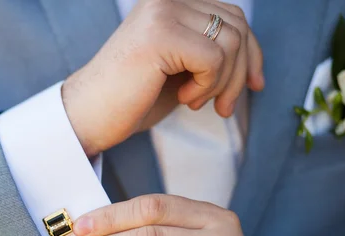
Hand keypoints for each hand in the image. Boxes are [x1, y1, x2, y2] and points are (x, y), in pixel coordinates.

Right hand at [63, 0, 264, 156]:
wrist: (88, 114)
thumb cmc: (132, 97)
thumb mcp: (179, 68)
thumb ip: (208, 51)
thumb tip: (253, 60)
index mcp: (170, 2)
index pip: (232, 16)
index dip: (252, 53)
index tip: (255, 86)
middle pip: (237, 27)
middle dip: (241, 74)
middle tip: (223, 107)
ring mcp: (162, 11)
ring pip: (230, 43)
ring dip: (222, 84)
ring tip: (194, 102)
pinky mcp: (160, 34)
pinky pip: (213, 58)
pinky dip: (207, 86)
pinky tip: (184, 99)